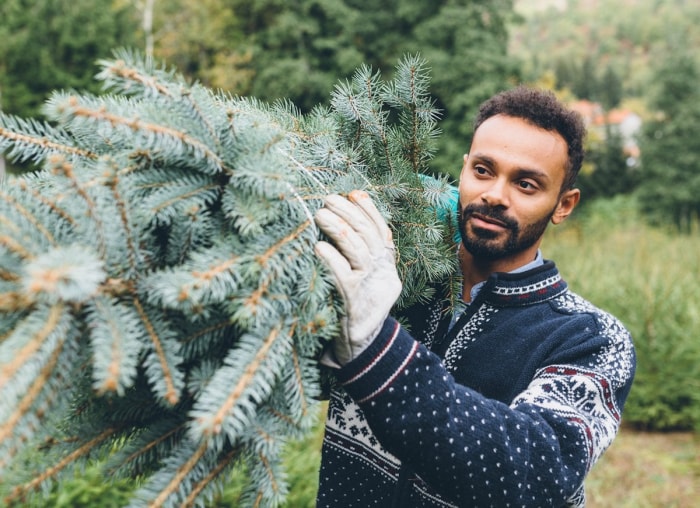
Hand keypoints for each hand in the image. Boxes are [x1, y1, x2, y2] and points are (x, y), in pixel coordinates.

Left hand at [314, 190, 401, 364]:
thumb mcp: (367, 281)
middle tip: (328, 199)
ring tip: (320, 214)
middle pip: (369, 235)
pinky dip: (331, 258)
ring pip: (357, 249)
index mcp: (388, 267)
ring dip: (338, 228)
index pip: (383, 231)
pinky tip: (318, 246)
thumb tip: (346, 219)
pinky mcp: (353, 301)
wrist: (361, 349)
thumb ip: (362, 255)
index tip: (353, 193)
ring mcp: (370, 287)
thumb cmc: (356, 309)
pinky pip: (342, 274)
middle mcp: (383, 274)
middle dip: (348, 213)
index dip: (369, 210)